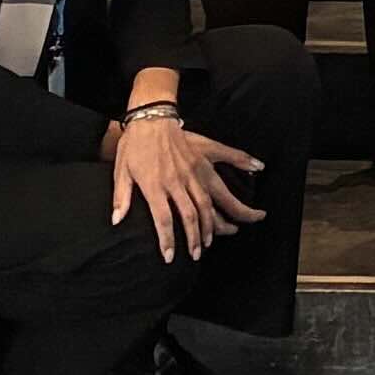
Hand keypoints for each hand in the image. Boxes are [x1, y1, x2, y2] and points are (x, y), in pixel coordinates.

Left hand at [104, 96, 260, 258]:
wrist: (149, 117)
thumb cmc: (134, 145)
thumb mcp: (121, 171)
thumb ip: (121, 197)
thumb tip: (117, 220)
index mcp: (155, 185)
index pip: (164, 220)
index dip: (168, 241)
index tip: (170, 257)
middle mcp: (177, 181)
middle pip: (191, 216)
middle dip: (196, 238)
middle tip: (197, 254)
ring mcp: (192, 171)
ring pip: (208, 203)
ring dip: (214, 223)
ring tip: (217, 236)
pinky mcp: (201, 159)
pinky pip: (222, 172)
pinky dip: (242, 169)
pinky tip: (257, 171)